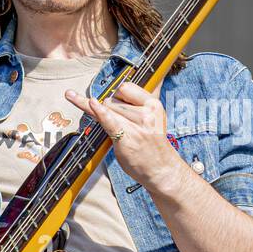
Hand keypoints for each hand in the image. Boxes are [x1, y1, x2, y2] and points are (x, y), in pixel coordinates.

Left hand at [65, 81, 183, 192]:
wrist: (161, 169)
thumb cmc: (153, 144)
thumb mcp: (153, 117)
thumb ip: (139, 102)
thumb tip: (135, 82)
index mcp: (153, 104)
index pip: (125, 87)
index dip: (118, 95)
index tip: (119, 104)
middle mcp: (146, 112)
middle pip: (113, 98)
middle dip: (110, 109)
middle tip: (125, 126)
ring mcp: (136, 125)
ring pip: (107, 108)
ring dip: (104, 117)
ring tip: (122, 133)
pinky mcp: (126, 137)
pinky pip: (109, 120)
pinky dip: (99, 112)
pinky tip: (91, 103)